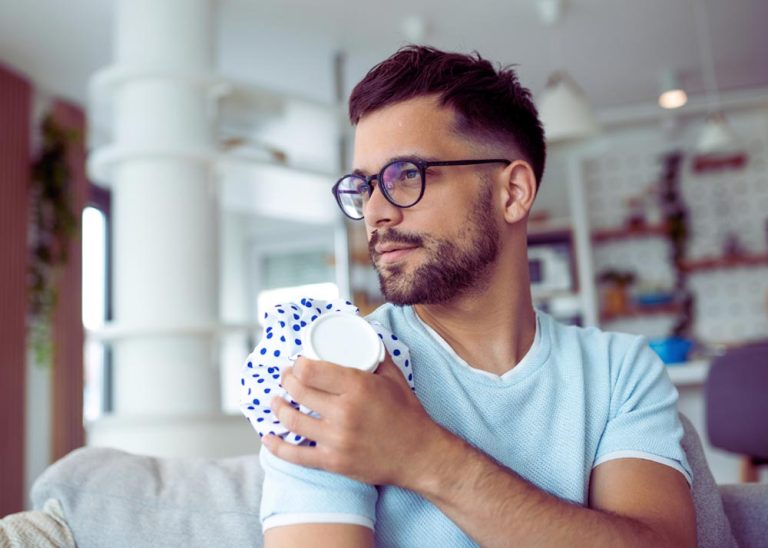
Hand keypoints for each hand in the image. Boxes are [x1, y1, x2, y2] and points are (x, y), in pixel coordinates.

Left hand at [262, 354, 444, 487]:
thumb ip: (375, 355)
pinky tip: (268, 436)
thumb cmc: (408, 414)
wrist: (420, 455)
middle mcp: (344, 412)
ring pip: (293, 420)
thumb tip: (362, 334)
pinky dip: (276, 446)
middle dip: (286, 380)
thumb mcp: (394, 377)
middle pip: (298, 391)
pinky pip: (295, 455)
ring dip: (278, 407)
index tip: (296, 363)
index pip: (310, 370)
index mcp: (358, 386)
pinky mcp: (333, 462)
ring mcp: (337, 439)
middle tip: (286, 377)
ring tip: (276, 400)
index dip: (297, 364)